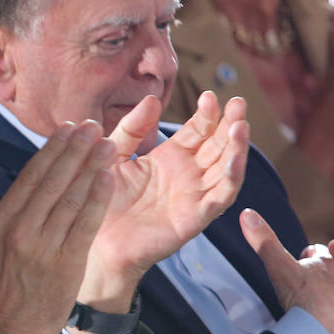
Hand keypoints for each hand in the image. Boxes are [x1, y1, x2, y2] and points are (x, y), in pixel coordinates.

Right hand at [0, 119, 115, 333]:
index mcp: (0, 222)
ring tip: (108, 144)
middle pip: (55, 182)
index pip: (31, 176)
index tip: (69, 129)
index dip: (52, 150)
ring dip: (92, 168)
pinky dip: (98, 199)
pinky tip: (109, 178)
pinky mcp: (67, 264)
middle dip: (77, 151)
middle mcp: (23, 230)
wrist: (5, 331)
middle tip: (94, 126)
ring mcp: (45, 247)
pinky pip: (86, 225)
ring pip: (73, 198)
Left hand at [86, 92, 248, 303]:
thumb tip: (152, 98)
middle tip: (239, 102)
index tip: (210, 95)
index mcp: (170, 158)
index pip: (198, 131)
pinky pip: (219, 197)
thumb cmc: (102, 197)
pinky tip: (234, 161)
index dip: (207, 114)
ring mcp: (194, 196)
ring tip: (240, 126)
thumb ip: (131, 128)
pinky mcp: (194, 218)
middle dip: (231, 124)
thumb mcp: (114, 154)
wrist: (93, 238)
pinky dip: (229, 179)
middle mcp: (188, 175)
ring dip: (237, 148)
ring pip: (226, 169)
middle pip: (219, 145)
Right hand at [241, 208, 333, 333]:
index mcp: (328, 264)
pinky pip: (332, 314)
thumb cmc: (303, 295)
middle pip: (327, 272)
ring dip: (320, 295)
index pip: (319, 252)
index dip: (308, 253)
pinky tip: (311, 320)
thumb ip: (263, 241)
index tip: (300, 257)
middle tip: (299, 280)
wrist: (320, 331)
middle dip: (315, 274)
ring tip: (304, 302)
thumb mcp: (278, 263)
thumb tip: (246, 213)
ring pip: (332, 293)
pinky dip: (322, 314)